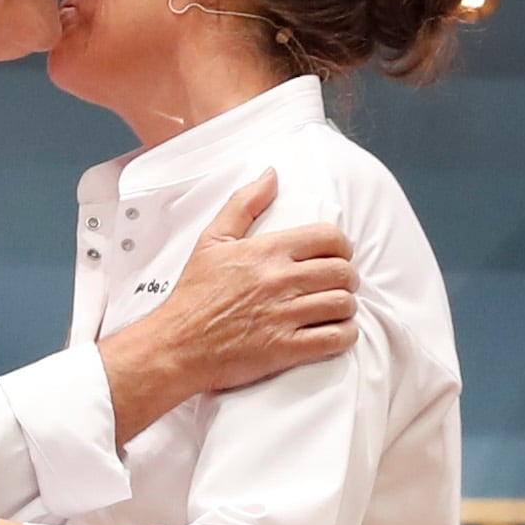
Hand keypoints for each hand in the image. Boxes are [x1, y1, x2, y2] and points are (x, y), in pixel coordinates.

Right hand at [100, 174, 354, 438]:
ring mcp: (283, 316)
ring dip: (346, 307)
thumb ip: (244, 204)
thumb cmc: (194, 294)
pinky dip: (344, 336)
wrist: (176, 344)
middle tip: (339, 285)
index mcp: (266, 251)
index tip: (337, 257)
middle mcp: (278, 280)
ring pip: (342, 304)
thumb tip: (271, 175)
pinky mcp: (285, 348)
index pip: (329, 237)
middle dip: (348, 279)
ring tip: (336, 310)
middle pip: (342, 272)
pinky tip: (335, 333)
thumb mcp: (212, 241)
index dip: (342, 247)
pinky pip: (335, 339)